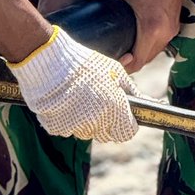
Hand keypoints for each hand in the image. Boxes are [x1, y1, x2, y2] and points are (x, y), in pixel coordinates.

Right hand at [8, 26, 138, 142]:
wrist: (50, 60)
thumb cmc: (85, 63)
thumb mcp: (114, 70)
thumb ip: (130, 89)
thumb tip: (144, 101)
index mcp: (115, 110)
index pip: (127, 133)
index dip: (125, 122)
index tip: (120, 113)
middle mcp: (97, 123)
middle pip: (107, 134)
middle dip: (106, 121)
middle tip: (96, 100)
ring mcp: (77, 127)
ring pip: (87, 132)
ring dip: (86, 120)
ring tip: (78, 97)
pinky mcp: (58, 128)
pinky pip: (68, 128)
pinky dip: (67, 119)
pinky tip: (64, 101)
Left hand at [92, 0, 185, 72]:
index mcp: (151, 28)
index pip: (138, 61)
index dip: (124, 67)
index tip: (111, 62)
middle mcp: (164, 34)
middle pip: (146, 61)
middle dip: (130, 63)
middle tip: (113, 58)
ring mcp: (171, 31)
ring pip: (154, 54)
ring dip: (140, 55)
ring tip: (123, 52)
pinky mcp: (173, 25)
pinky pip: (160, 44)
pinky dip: (148, 46)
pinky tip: (137, 41)